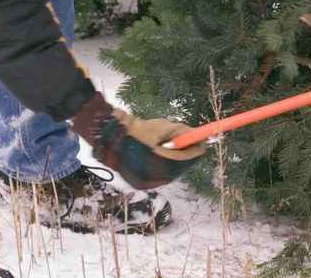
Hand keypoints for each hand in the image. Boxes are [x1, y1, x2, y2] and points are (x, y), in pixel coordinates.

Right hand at [70, 92, 204, 188]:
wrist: (107, 135)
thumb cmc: (136, 129)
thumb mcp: (161, 127)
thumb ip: (181, 132)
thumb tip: (198, 136)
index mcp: (155, 160)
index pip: (183, 159)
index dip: (195, 149)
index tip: (202, 139)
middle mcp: (150, 175)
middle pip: (178, 168)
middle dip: (186, 155)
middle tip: (193, 143)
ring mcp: (143, 181)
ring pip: (169, 172)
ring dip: (175, 160)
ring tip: (172, 146)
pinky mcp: (138, 183)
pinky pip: (158, 175)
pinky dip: (164, 165)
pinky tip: (160, 153)